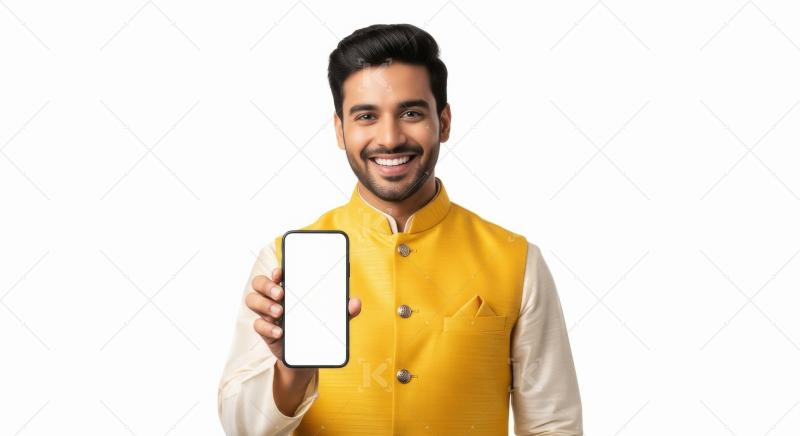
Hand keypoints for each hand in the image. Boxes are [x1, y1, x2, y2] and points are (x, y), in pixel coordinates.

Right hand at [247, 267, 361, 368]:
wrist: (309, 354)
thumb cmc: (318, 326)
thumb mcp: (332, 317)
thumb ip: (344, 310)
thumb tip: (355, 303)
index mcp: (290, 289)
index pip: (276, 274)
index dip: (275, 270)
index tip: (280, 273)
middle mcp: (274, 298)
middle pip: (259, 283)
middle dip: (267, 286)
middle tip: (281, 294)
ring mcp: (267, 313)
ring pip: (252, 300)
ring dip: (264, 304)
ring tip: (279, 313)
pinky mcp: (266, 331)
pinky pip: (257, 325)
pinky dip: (266, 327)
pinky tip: (279, 332)